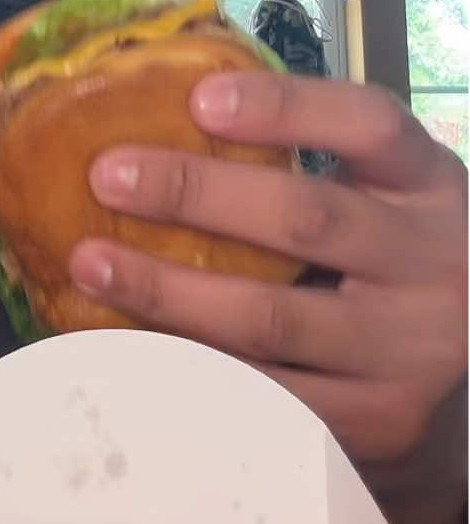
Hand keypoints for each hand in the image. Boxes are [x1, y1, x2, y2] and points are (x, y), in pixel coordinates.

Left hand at [67, 72, 467, 523]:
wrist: (469, 381)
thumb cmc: (395, 265)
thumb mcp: (385, 199)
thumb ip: (313, 163)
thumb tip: (171, 117)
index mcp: (430, 188)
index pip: (369, 125)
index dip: (285, 108)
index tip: (198, 98)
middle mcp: (434, 265)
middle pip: (306, 219)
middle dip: (194, 194)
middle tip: (107, 175)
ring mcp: (411, 354)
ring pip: (272, 321)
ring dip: (168, 292)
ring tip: (92, 264)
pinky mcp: (378, 425)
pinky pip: (266, 396)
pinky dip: (191, 370)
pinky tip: (128, 347)